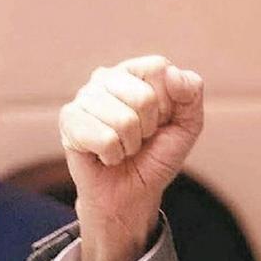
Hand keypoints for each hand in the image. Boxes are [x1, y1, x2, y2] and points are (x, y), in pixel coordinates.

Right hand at [59, 55, 203, 260]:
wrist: (132, 192)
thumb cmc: (157, 155)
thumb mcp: (187, 126)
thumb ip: (191, 94)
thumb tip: (172, 73)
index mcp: (136, 72)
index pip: (158, 68)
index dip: (168, 103)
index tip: (162, 120)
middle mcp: (107, 77)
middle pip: (143, 97)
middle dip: (150, 128)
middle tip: (141, 138)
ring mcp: (84, 97)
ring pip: (124, 121)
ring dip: (131, 144)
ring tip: (124, 147)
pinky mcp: (69, 120)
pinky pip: (104, 138)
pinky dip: (113, 155)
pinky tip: (106, 155)